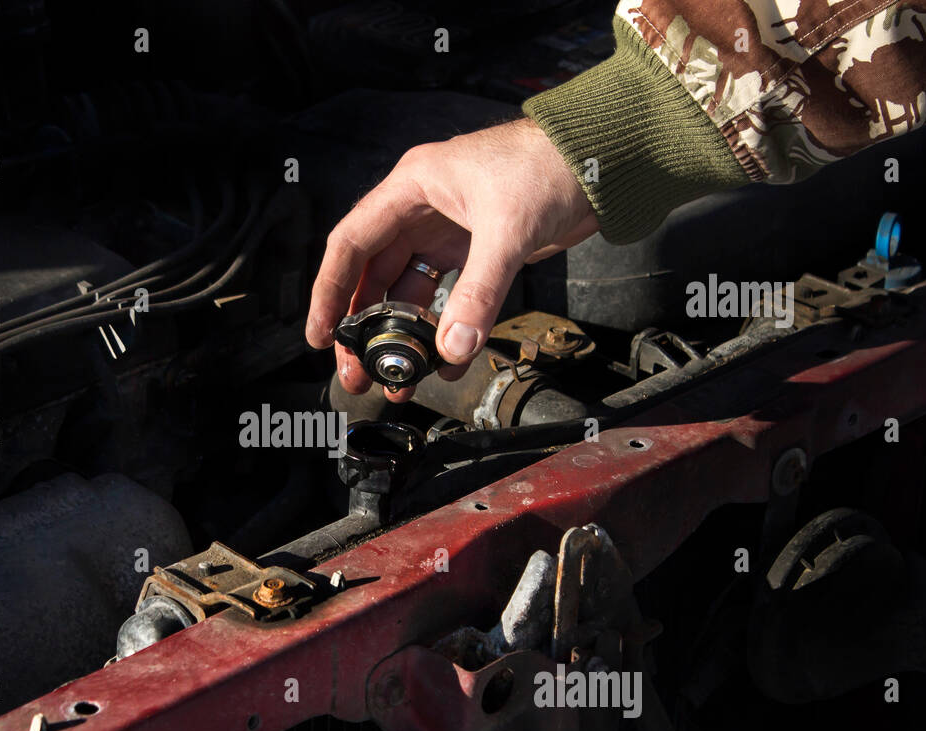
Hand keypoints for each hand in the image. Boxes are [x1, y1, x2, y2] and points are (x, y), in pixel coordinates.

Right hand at [305, 117, 597, 401]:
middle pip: (374, 275)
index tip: (322, 335)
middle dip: (364, 327)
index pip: (351, 244)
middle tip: (357, 371)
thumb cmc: (551, 167)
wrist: (603, 159)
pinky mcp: (473, 249)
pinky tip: (443, 361)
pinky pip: (445, 296)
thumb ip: (479, 292)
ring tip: (396, 376)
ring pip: (407, 290)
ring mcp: (446, 229)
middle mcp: (420, 208)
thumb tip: (455, 348)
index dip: (330, 292)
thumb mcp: (508, 231)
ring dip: (400, 334)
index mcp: (412, 187)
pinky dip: (441, 328)